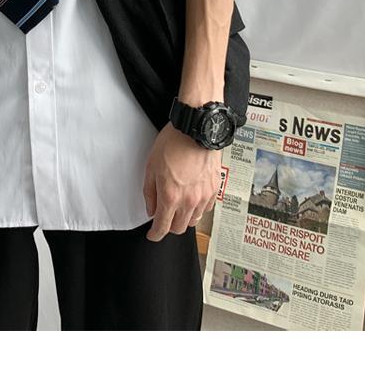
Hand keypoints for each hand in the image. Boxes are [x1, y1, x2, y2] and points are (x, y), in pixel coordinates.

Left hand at [143, 123, 221, 241]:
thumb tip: (151, 209)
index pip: (162, 227)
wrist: (196, 128)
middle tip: (163, 218)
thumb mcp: (151, 166)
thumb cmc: (173, 143)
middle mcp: (189, 200)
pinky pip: (206, 209)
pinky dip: (197, 209)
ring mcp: (204, 196)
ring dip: (184, 218)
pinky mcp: (214, 189)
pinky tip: (192, 199)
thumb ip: (150, 192)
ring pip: (194, 221)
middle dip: (168, 227)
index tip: (152, 235)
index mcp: (170, 196)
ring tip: (178, 207)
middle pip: (179, 228)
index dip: (155, 235)